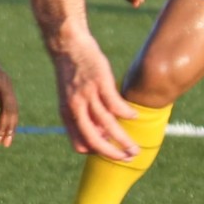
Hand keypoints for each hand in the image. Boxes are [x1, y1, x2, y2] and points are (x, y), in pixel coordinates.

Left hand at [51, 30, 136, 159]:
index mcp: (67, 114)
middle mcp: (76, 108)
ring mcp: (88, 95)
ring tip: (136, 147)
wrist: (68, 45)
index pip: (80, 145)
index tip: (111, 150)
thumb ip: (83, 116)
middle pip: (95, 140)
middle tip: (129, 158)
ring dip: (124, 140)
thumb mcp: (71, 97)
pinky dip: (126, 114)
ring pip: (108, 125)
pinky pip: (116, 105)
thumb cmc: (73, 73)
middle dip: (113, 154)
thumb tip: (101, 134)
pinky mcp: (100, 83)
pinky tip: (134, 117)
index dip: (96, 152)